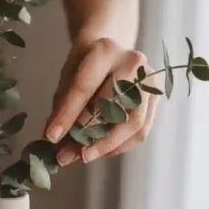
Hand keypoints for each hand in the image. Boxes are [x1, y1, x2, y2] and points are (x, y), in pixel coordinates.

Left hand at [44, 37, 157, 165]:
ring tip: (83, 156)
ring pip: (133, 123)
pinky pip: (140, 132)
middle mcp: (132, 63)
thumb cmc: (86, 67)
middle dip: (88, 135)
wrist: (113, 55)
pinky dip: (118, 146)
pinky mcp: (156, 100)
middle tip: (67, 155)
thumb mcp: (68, 79)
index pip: (84, 87)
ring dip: (106, 146)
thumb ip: (61, 108)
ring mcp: (149, 82)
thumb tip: (53, 141)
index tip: (51, 137)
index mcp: (104, 51)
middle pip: (113, 106)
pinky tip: (100, 151)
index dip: (67, 115)